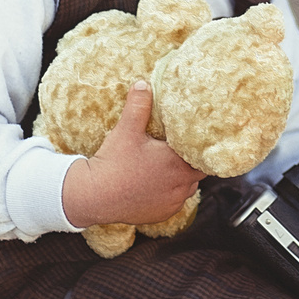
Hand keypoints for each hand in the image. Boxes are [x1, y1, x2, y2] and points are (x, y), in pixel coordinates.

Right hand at [60, 84, 201, 227]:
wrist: (94, 196)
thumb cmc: (113, 163)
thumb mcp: (126, 130)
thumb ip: (139, 105)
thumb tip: (143, 83)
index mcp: (179, 163)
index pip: (204, 155)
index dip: (201, 148)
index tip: (196, 141)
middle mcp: (182, 186)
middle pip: (198, 171)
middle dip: (191, 161)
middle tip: (180, 151)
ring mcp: (173, 202)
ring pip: (187, 187)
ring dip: (181, 178)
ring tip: (167, 167)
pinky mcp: (162, 214)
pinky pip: (174, 201)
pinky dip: (169, 193)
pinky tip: (156, 184)